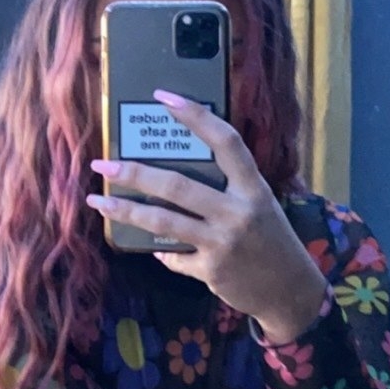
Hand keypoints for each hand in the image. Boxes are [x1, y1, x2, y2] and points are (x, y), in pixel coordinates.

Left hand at [86, 92, 327, 344]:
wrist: (291, 291)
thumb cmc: (272, 240)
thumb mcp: (260, 205)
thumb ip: (228, 188)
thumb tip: (177, 170)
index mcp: (253, 188)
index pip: (225, 142)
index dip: (195, 117)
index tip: (163, 98)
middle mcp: (238, 212)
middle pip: (177, 186)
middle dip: (134, 174)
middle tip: (103, 165)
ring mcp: (222, 243)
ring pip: (162, 222)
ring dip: (125, 211)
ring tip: (98, 201)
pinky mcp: (211, 270)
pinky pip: (173, 256)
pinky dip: (161, 250)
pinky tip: (152, 246)